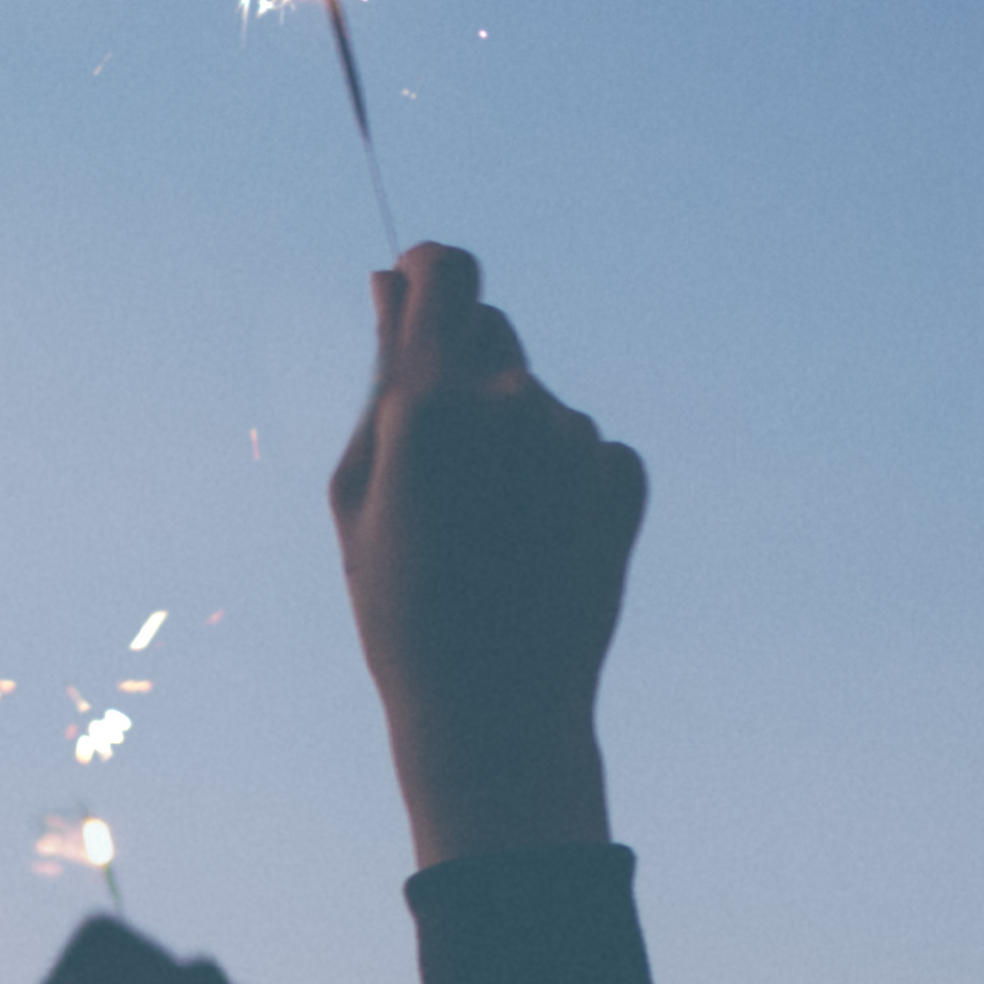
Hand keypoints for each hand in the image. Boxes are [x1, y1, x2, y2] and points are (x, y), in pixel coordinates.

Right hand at [328, 241, 644, 867]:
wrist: (495, 714)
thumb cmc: (400, 609)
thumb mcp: (359, 491)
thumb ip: (380, 373)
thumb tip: (391, 281)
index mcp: (431, 402)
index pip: (450, 269)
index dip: (432, 271)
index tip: (421, 292)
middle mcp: (513, 404)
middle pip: (492, 331)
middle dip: (463, 373)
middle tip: (445, 464)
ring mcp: (577, 440)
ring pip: (538, 398)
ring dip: (515, 440)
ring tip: (492, 531)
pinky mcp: (623, 476)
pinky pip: (586, 445)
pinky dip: (564, 479)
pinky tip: (538, 545)